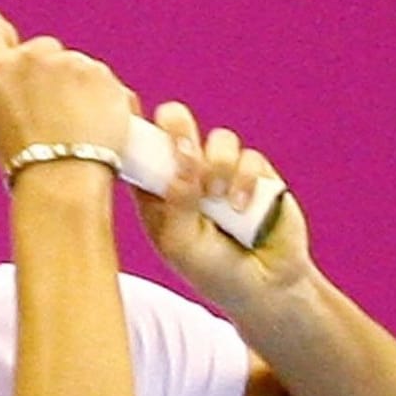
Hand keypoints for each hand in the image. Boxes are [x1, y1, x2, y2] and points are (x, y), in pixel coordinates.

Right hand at [0, 7, 133, 177]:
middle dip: (46, 73)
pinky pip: (102, 82)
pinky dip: (101, 100)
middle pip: (39, 50)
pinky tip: (95, 129)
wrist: (63, 181)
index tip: (5, 46)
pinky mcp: (103, 75)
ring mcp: (70, 62)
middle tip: (48, 112)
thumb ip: (1, 92)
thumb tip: (11, 85)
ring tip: (73, 130)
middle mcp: (32, 56)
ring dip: (76, 89)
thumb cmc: (25, 164)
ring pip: (73, 68)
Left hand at [138, 100, 311, 301]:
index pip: (140, 152)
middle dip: (178, 128)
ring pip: (218, 139)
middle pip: (177, 128)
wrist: (265, 286)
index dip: (133, 128)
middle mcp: (189, 176)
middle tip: (182, 147)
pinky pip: (248, 157)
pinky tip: (240, 207)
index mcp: (158, 193)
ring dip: (217, 164)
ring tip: (217, 197)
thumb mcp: (183, 245)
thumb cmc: (214, 271)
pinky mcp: (256, 174)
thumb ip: (177, 204)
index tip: (130, 108)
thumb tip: (183, 162)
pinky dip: (244, 179)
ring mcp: (223, 172)